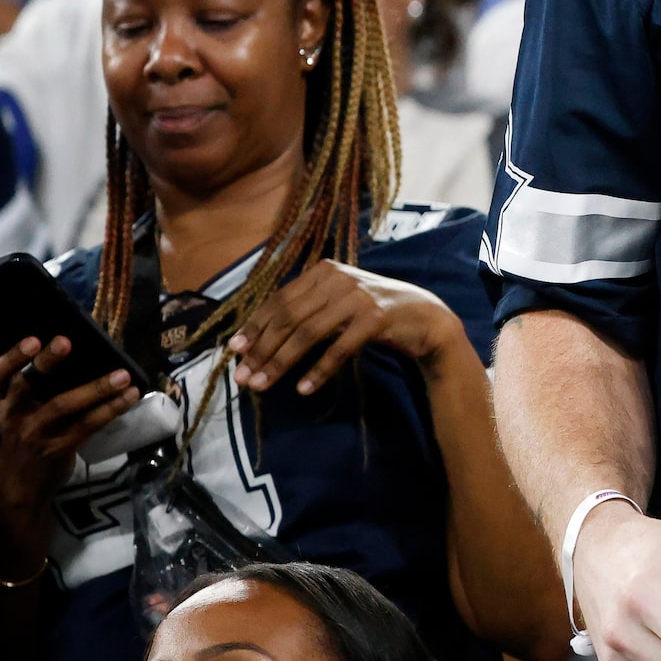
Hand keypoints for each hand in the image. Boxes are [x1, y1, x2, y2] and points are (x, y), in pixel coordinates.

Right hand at [0, 337, 141, 577]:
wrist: (19, 485)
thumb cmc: (25, 434)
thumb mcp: (17, 411)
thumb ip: (34, 387)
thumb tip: (78, 349)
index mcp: (1, 402)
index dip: (11, 357)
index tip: (32, 340)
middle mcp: (13, 415)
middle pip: (24, 386)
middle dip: (44, 363)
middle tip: (65, 341)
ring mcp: (35, 433)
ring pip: (62, 406)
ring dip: (95, 388)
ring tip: (122, 374)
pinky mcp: (58, 448)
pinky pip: (87, 426)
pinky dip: (111, 409)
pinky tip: (131, 396)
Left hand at [228, 259, 468, 396]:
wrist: (426, 318)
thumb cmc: (373, 313)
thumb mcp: (337, 303)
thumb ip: (306, 310)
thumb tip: (257, 340)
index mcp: (324, 271)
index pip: (279, 300)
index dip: (255, 326)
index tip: (235, 351)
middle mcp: (338, 278)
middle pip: (289, 318)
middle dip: (262, 350)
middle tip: (244, 377)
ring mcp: (358, 297)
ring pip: (308, 333)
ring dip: (281, 363)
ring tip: (263, 386)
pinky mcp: (376, 318)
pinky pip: (339, 348)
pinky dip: (319, 370)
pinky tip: (303, 389)